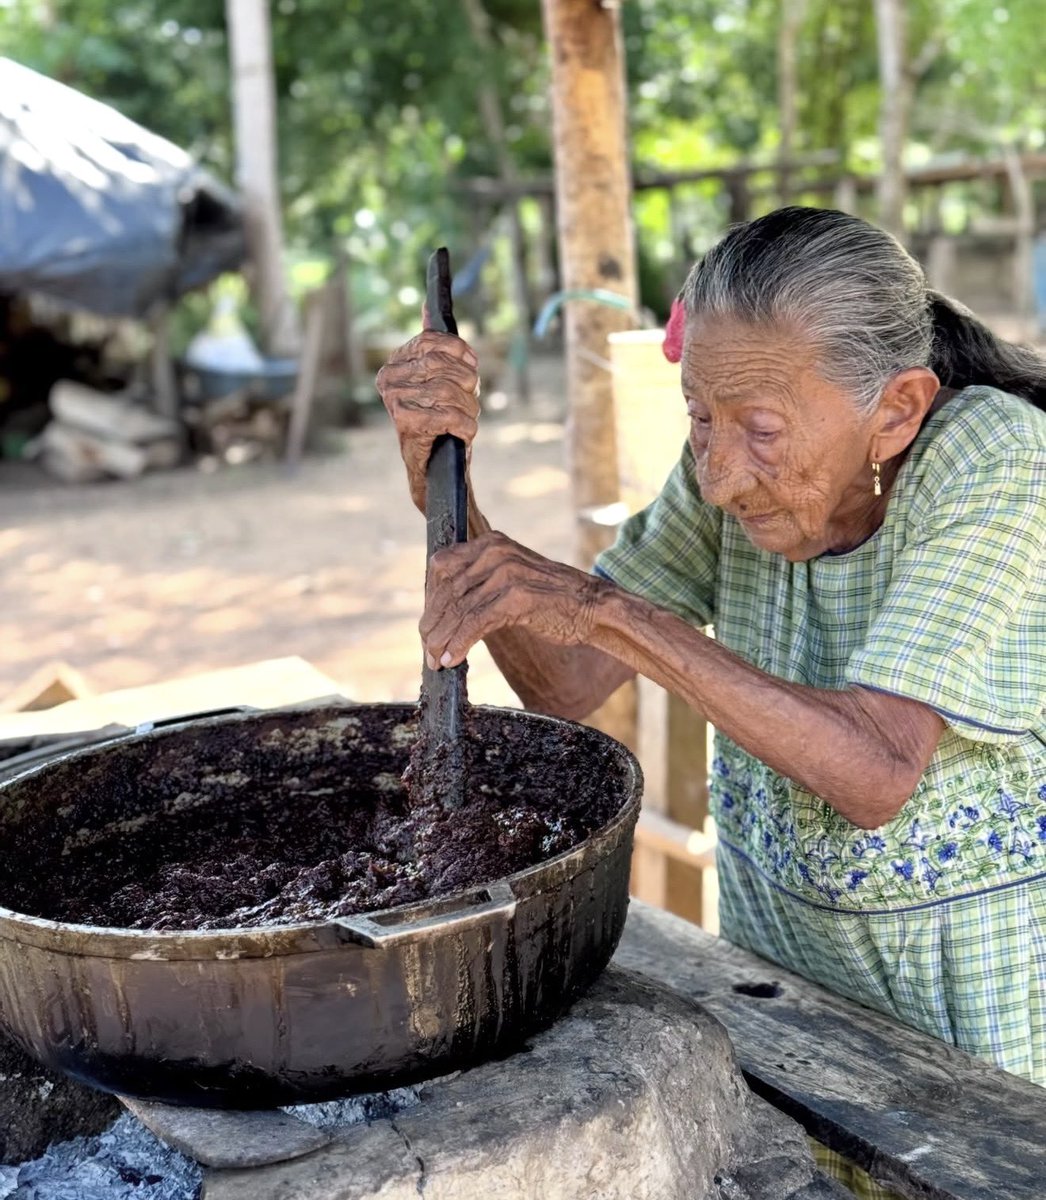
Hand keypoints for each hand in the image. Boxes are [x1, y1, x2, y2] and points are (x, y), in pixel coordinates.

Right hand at [375, 330, 479, 510]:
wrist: (434, 471)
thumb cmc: (440, 422)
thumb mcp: (441, 378)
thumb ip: (434, 345)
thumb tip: (428, 308)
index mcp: (395, 362)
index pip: (432, 340)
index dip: (460, 353)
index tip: (472, 365)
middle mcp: (388, 378)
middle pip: (444, 366)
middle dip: (467, 386)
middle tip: (469, 403)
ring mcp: (394, 401)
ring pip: (450, 391)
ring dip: (469, 409)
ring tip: (465, 420)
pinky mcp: (405, 424)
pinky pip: (450, 416)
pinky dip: (466, 426)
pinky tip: (462, 434)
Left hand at [420, 531, 609, 667]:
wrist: (594, 608)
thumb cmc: (552, 600)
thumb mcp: (512, 579)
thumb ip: (482, 582)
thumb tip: (444, 608)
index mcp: (491, 543)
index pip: (441, 566)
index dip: (429, 599)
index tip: (428, 625)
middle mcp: (496, 551)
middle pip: (445, 590)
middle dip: (432, 624)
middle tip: (427, 650)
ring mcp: (507, 573)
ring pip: (457, 609)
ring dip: (441, 639)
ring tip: (435, 660)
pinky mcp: (517, 597)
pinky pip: (475, 623)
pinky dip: (459, 644)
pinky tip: (452, 659)